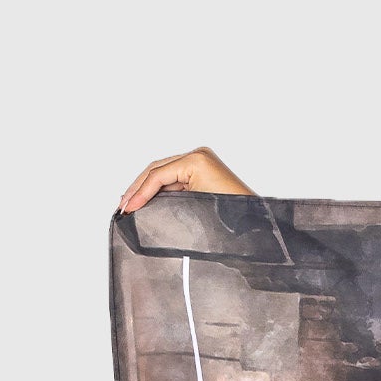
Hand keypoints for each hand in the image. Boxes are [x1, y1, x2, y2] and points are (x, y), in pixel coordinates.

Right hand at [117, 146, 254, 213]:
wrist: (258, 224)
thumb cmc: (236, 218)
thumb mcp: (197, 209)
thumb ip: (169, 202)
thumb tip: (146, 205)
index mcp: (197, 161)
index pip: (158, 175)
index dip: (140, 192)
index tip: (127, 208)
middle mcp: (198, 155)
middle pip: (157, 169)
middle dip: (138, 188)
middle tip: (123, 205)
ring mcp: (201, 161)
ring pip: (163, 172)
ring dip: (145, 188)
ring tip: (130, 203)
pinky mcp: (203, 170)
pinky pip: (174, 178)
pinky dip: (159, 189)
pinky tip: (147, 199)